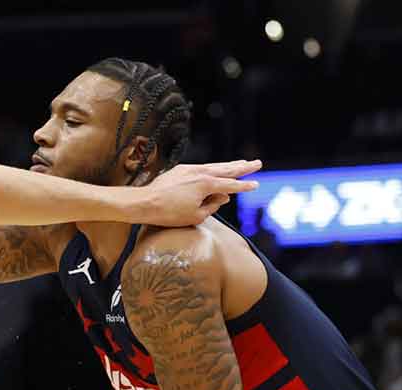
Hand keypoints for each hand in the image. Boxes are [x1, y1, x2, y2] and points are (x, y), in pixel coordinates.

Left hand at [137, 160, 261, 226]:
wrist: (144, 203)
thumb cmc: (169, 213)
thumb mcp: (195, 216)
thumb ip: (212, 205)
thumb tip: (222, 197)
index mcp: (206, 184)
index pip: (231, 185)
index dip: (244, 186)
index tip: (256, 184)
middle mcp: (200, 173)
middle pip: (226, 169)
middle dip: (242, 167)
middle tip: (257, 163)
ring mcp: (189, 169)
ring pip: (214, 166)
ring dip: (229, 165)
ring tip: (242, 163)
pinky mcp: (180, 170)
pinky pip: (202, 168)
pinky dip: (213, 168)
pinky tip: (217, 169)